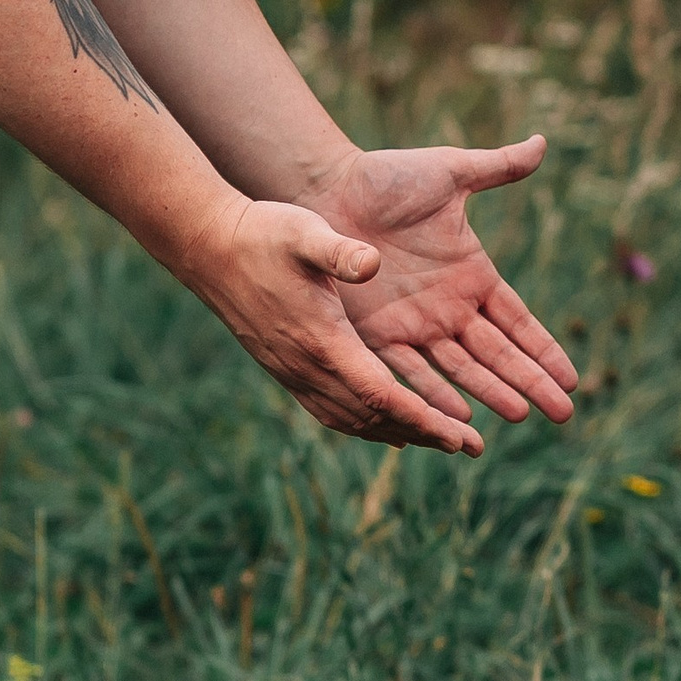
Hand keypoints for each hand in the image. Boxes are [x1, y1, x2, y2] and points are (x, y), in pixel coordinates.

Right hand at [187, 196, 495, 453]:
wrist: (208, 249)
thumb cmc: (263, 234)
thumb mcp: (305, 232)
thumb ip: (339, 251)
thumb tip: (372, 262)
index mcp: (323, 340)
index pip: (381, 395)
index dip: (423, 417)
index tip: (461, 433)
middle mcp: (307, 367)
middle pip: (374, 418)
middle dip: (425, 433)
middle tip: (472, 448)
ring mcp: (293, 372)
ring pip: (352, 420)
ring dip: (398, 433)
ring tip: (441, 442)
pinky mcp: (286, 368)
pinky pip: (331, 411)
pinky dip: (366, 424)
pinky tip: (387, 426)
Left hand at [299, 137, 578, 437]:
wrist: (328, 188)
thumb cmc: (388, 177)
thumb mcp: (451, 170)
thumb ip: (497, 166)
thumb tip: (541, 144)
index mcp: (472, 276)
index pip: (518, 322)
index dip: (545, 350)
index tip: (572, 379)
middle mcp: (449, 309)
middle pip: (499, 355)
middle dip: (531, 383)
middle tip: (564, 414)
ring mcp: (415, 325)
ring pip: (461, 369)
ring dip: (489, 393)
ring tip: (518, 415)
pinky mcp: (377, 333)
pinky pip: (409, 370)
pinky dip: (432, 395)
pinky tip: (455, 417)